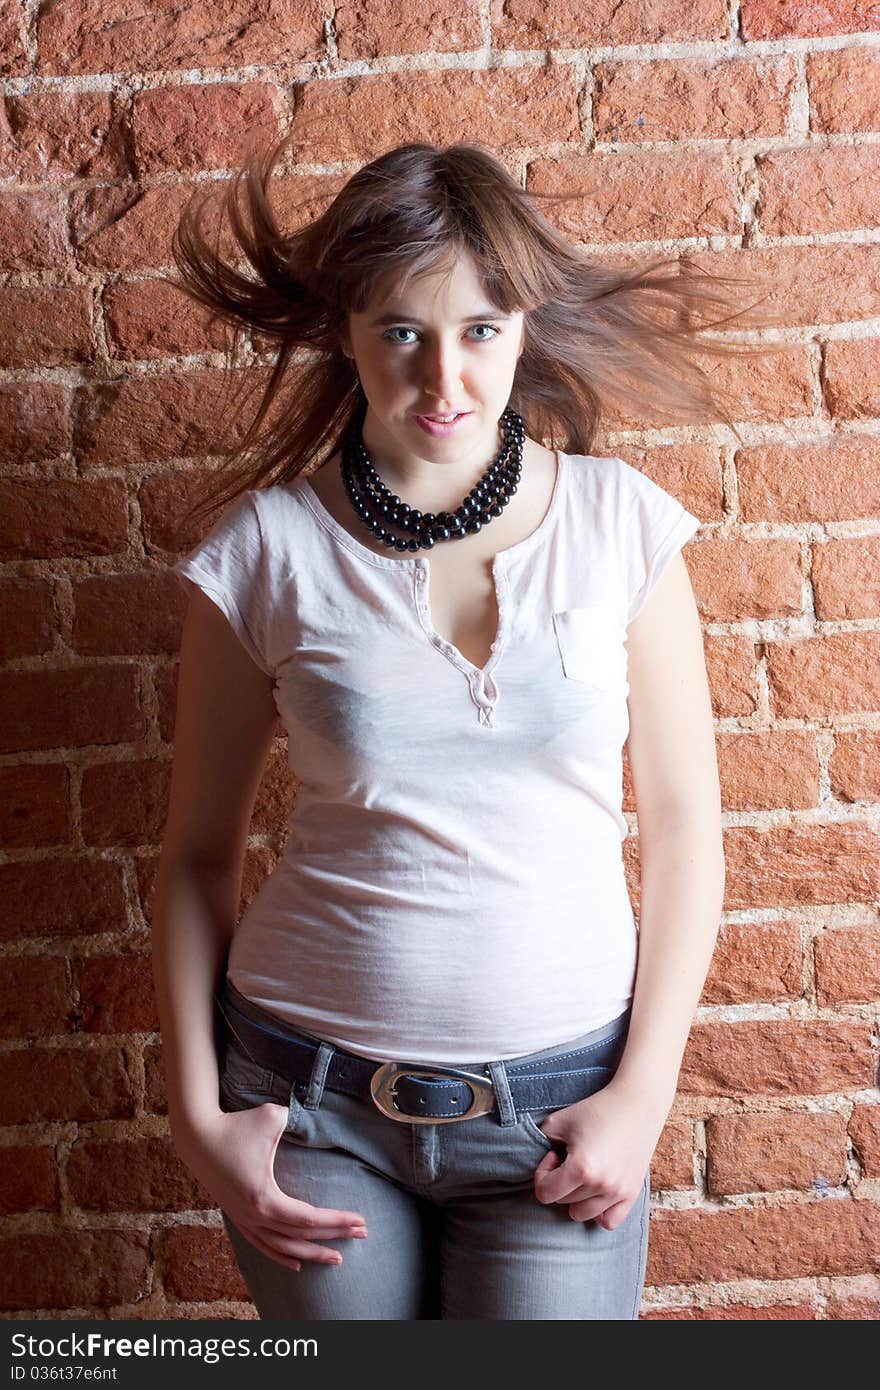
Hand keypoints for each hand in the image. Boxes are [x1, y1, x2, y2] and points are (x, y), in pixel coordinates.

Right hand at [172, 1103, 367, 1270]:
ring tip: (337, 1258)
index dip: (337, 1222)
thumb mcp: (270, 1117)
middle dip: (334, 1237)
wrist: (197, 1136)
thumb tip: (314, 1118)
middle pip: (301, 1237)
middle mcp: (255, 1217)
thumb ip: (296, 1119)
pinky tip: (298, 1263)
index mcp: (265, 1199)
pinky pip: (263, 1245)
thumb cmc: (235, 1126)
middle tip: (362, 1234)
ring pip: (283, 1248)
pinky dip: (281, 1257)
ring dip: (311, 1254)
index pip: (309, 1219)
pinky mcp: (238, 1217)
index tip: (360, 1220)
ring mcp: (244, 1220)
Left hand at [530, 1081, 666, 1229]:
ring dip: (576, 1196)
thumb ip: (540, 1142)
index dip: (542, 1174)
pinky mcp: (632, 1194)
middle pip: (563, 1202)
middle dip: (559, 1181)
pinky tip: (597, 1190)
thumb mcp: (559, 1120)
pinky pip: (609, 1222)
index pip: (545, 1193)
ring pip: (582, 1214)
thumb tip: (537, 1163)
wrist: (637, 1104)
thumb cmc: (597, 1109)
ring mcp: (618, 1193)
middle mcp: (601, 1186)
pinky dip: (599, 1211)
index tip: (554, 1155)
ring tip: (583, 1172)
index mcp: (581, 1168)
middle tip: (569, 1156)